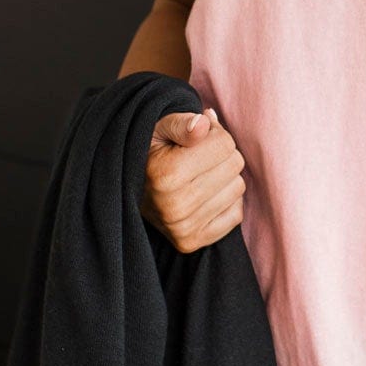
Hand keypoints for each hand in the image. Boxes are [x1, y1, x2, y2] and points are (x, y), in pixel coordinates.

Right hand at [139, 105, 246, 252]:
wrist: (128, 189)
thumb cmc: (151, 152)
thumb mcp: (160, 128)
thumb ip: (182, 122)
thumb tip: (205, 122)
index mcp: (166, 174)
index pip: (225, 144)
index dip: (214, 134)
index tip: (195, 139)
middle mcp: (175, 206)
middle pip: (234, 165)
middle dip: (221, 155)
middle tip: (197, 157)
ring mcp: (183, 228)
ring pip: (238, 189)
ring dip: (224, 178)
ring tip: (198, 176)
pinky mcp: (191, 242)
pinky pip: (236, 215)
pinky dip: (225, 202)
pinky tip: (203, 196)